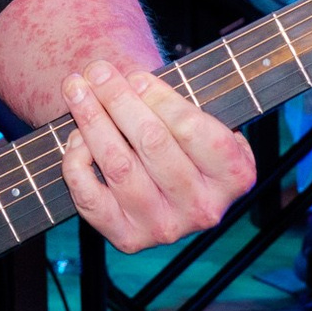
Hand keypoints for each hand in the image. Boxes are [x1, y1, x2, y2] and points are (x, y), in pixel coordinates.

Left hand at [59, 60, 256, 250]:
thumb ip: (175, 102)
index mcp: (235, 175)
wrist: (169, 187)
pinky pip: (91, 199)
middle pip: (153, 143)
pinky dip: (77, 162)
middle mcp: (204, 208)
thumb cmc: (184, 139)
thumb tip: (128, 81)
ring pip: (119, 166)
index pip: (193, 129)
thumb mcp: (201, 119)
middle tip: (97, 71)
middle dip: (119, 100)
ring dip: (93, 122)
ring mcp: (165, 228)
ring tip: (77, 91)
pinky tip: (76, 137)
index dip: (158, 98)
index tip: (135, 75)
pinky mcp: (129, 239)